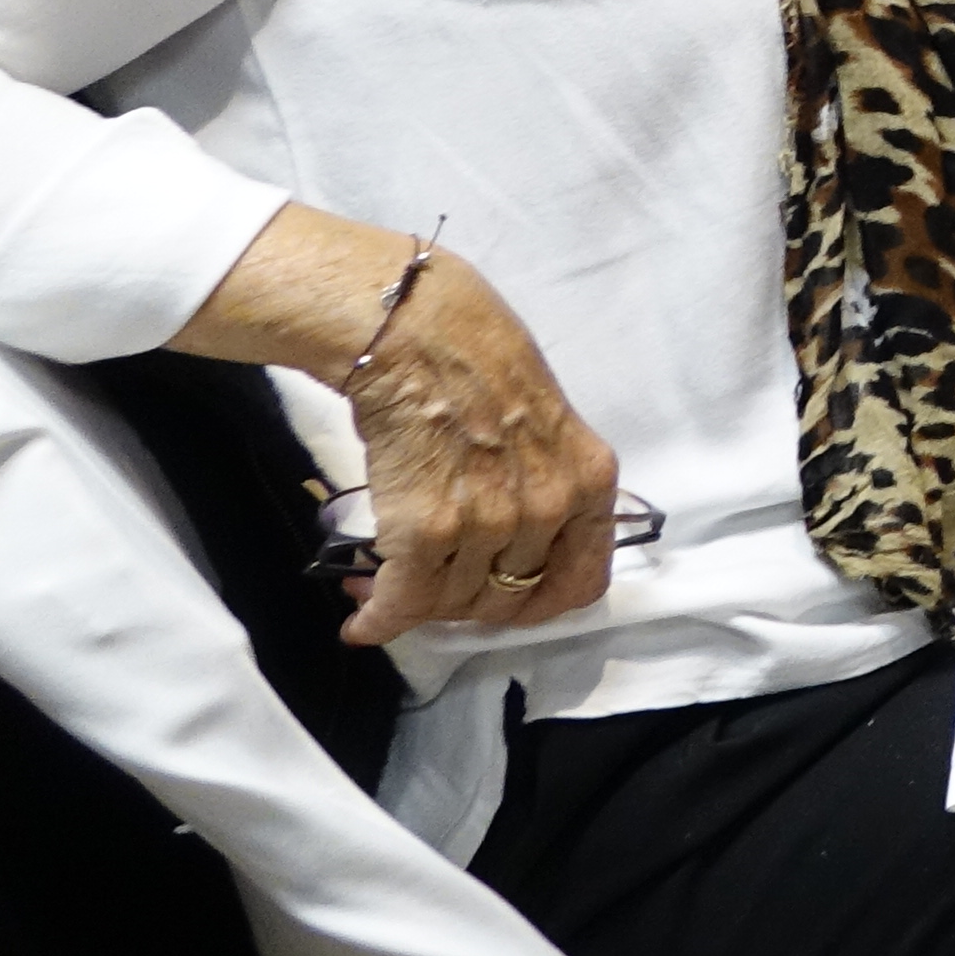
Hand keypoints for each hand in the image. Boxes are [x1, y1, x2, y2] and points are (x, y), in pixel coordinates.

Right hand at [179, 204, 617, 647]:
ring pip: (454, 602)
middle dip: (465, 602)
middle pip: (509, 598)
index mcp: (591, 483)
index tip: (502, 597)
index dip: (537, 600)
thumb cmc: (480, 364)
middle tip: (429, 589)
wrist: (420, 334)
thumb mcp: (549, 426)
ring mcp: (490, 525)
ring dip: (416, 606)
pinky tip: (364, 621)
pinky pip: (405, 601)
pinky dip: (380, 619)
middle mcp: (549, 509)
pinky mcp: (427, 532)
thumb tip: (516, 544)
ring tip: (382, 585)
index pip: (582, 581)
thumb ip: (545, 486)